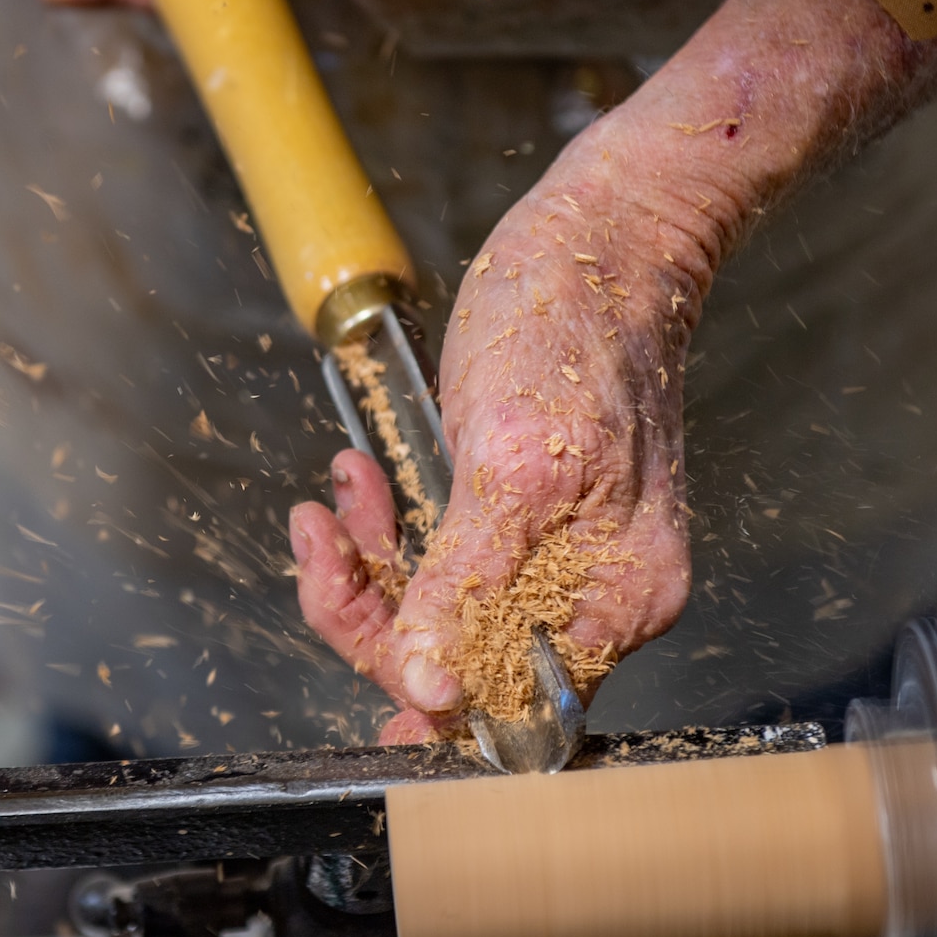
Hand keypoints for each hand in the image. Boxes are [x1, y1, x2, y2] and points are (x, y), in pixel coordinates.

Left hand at [291, 132, 713, 742]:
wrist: (601, 236)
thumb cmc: (572, 328)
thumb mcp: (506, 463)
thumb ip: (468, 584)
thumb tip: (433, 686)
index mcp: (614, 599)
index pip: (508, 700)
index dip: (425, 689)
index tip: (359, 651)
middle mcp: (590, 591)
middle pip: (462, 658)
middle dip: (376, 606)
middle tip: (322, 541)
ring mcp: (554, 552)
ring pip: (436, 606)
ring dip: (369, 559)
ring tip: (338, 495)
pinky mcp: (517, 514)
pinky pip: (437, 554)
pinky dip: (387, 525)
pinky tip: (358, 477)